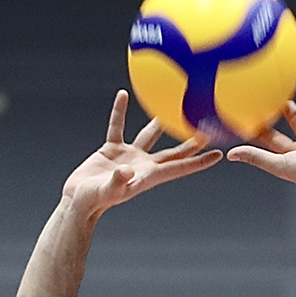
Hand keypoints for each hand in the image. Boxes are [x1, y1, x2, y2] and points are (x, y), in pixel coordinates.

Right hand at [61, 91, 221, 222]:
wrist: (77, 201)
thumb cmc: (93, 201)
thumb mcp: (106, 192)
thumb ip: (117, 181)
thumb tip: (126, 170)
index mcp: (148, 176)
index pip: (179, 168)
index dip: (199, 162)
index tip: (218, 155)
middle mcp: (143, 165)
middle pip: (173, 151)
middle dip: (190, 142)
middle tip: (208, 127)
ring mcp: (128, 156)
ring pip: (150, 135)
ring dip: (161, 122)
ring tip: (173, 105)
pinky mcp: (112, 149)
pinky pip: (117, 126)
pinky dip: (120, 111)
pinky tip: (123, 95)